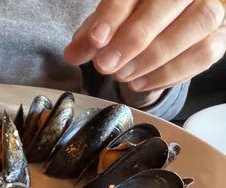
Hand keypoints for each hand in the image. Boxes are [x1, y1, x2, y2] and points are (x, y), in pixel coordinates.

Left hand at [64, 0, 225, 92]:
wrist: (166, 22)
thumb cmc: (133, 18)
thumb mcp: (108, 23)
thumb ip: (91, 36)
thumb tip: (72, 54)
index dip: (114, 14)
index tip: (97, 39)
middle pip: (169, 3)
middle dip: (134, 38)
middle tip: (106, 65)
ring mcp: (211, 6)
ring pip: (195, 26)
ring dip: (154, 58)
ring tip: (123, 76)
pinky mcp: (221, 34)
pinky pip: (205, 53)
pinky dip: (170, 73)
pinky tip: (141, 83)